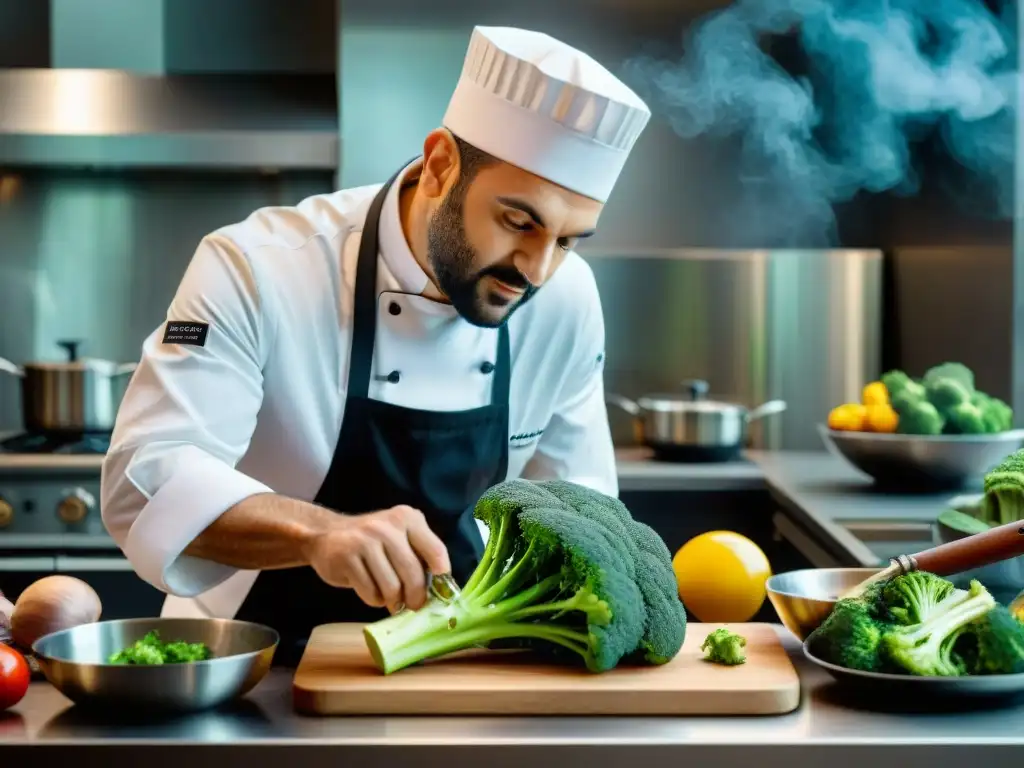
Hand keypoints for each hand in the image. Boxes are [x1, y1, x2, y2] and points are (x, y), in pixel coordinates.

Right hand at [305, 505, 450, 611]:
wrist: (326, 535)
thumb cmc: (372, 542)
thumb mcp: (399, 537)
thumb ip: (420, 555)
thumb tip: (442, 589)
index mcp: (408, 518)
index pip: (436, 551)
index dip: (442, 578)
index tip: (442, 594)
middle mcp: (388, 526)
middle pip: (413, 574)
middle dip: (416, 597)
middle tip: (413, 605)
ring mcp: (365, 540)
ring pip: (392, 587)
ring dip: (393, 601)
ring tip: (390, 598)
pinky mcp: (346, 557)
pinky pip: (371, 593)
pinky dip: (374, 600)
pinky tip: (371, 590)